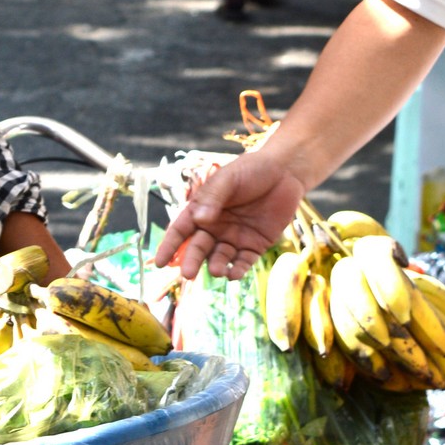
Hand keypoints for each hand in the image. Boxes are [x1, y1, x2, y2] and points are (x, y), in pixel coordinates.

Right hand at [152, 149, 308, 279]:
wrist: (285, 171)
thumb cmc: (251, 170)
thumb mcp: (228, 179)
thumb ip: (213, 198)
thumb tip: (200, 220)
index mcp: (202, 210)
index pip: (180, 231)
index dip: (169, 246)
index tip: (160, 263)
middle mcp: (215, 227)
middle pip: (198, 248)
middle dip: (192, 261)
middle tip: (188, 274)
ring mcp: (235, 237)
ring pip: (219, 258)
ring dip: (215, 267)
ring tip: (216, 271)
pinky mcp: (255, 245)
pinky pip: (242, 262)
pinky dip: (237, 270)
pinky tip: (234, 274)